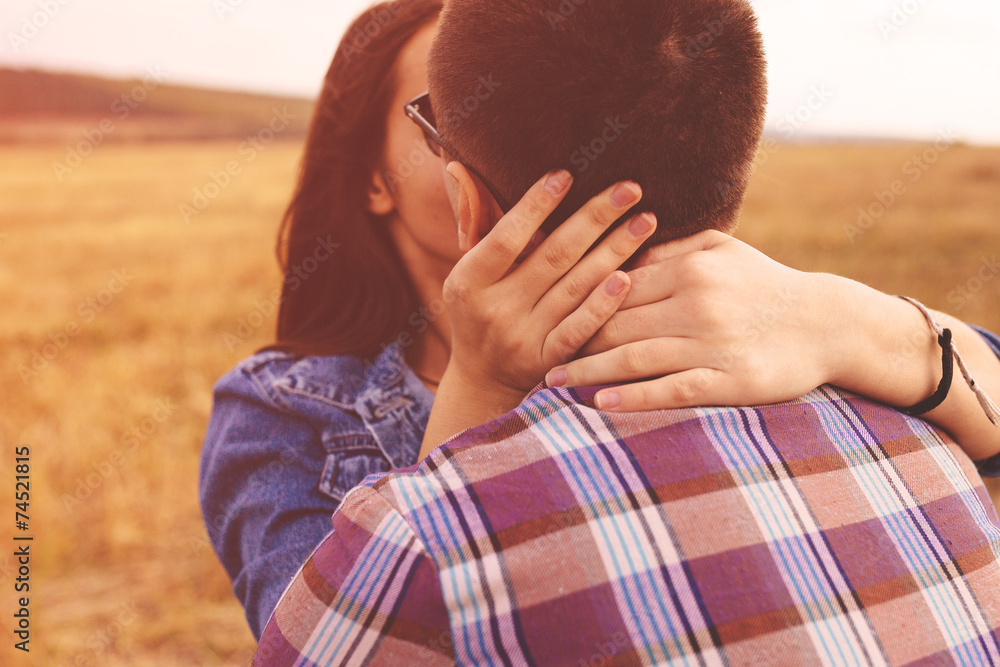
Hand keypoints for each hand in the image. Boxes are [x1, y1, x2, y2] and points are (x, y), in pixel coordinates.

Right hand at [442, 170, 657, 401]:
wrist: (482, 380)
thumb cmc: (479, 310)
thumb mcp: (468, 274)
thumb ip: (479, 227)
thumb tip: (463, 169)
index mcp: (469, 281)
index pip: (506, 238)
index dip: (535, 206)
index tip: (566, 175)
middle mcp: (496, 310)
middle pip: (553, 256)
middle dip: (595, 218)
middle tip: (631, 188)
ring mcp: (524, 338)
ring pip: (575, 287)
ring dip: (615, 250)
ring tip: (646, 221)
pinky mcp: (548, 361)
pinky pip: (580, 329)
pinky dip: (603, 304)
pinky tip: (628, 277)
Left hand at [545, 230, 828, 410]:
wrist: (827, 322)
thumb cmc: (765, 283)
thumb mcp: (723, 249)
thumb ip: (671, 249)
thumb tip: (619, 253)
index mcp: (689, 269)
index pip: (616, 287)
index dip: (576, 303)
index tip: (541, 314)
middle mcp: (697, 303)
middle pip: (617, 323)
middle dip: (571, 339)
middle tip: (529, 353)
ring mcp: (713, 344)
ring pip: (635, 357)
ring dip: (588, 371)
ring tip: (551, 381)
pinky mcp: (730, 380)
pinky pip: (672, 389)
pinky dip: (634, 397)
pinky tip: (600, 403)